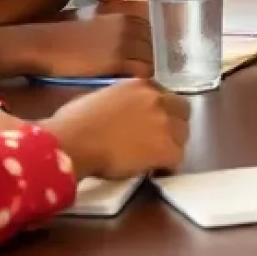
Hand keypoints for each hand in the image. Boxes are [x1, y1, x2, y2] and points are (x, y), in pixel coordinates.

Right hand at [0, 14, 152, 80]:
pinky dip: (140, 84)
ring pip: (150, 62)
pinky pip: (142, 73)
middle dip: (148, 65)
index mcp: (125, 17)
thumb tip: (129, 54)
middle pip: (154, 50)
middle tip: (142, 84)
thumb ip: (115, 36)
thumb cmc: (63, 42)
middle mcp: (129, 26)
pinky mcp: (118, 58)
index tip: (141, 68)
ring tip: (135, 91)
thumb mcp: (95, 30)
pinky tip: (129, 92)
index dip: (147, 54)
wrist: (44, 46)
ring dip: (145, 77)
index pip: (151, 37)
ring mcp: (126, 41)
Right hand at [42, 79, 191, 178]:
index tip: (153, 120)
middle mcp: (157, 99)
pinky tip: (156, 170)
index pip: (163, 95)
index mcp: (140, 85)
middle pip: (181, 111)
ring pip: (183, 134)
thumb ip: (119, 100)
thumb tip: (119, 112)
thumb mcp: (99, 97)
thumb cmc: (74, 122)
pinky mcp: (165, 148)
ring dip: (172, 144)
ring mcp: (164, 123)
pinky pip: (177, 157)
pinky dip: (168, 166)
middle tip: (160, 139)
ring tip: (157, 156)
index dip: (161, 109)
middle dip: (173, 124)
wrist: (73, 142)